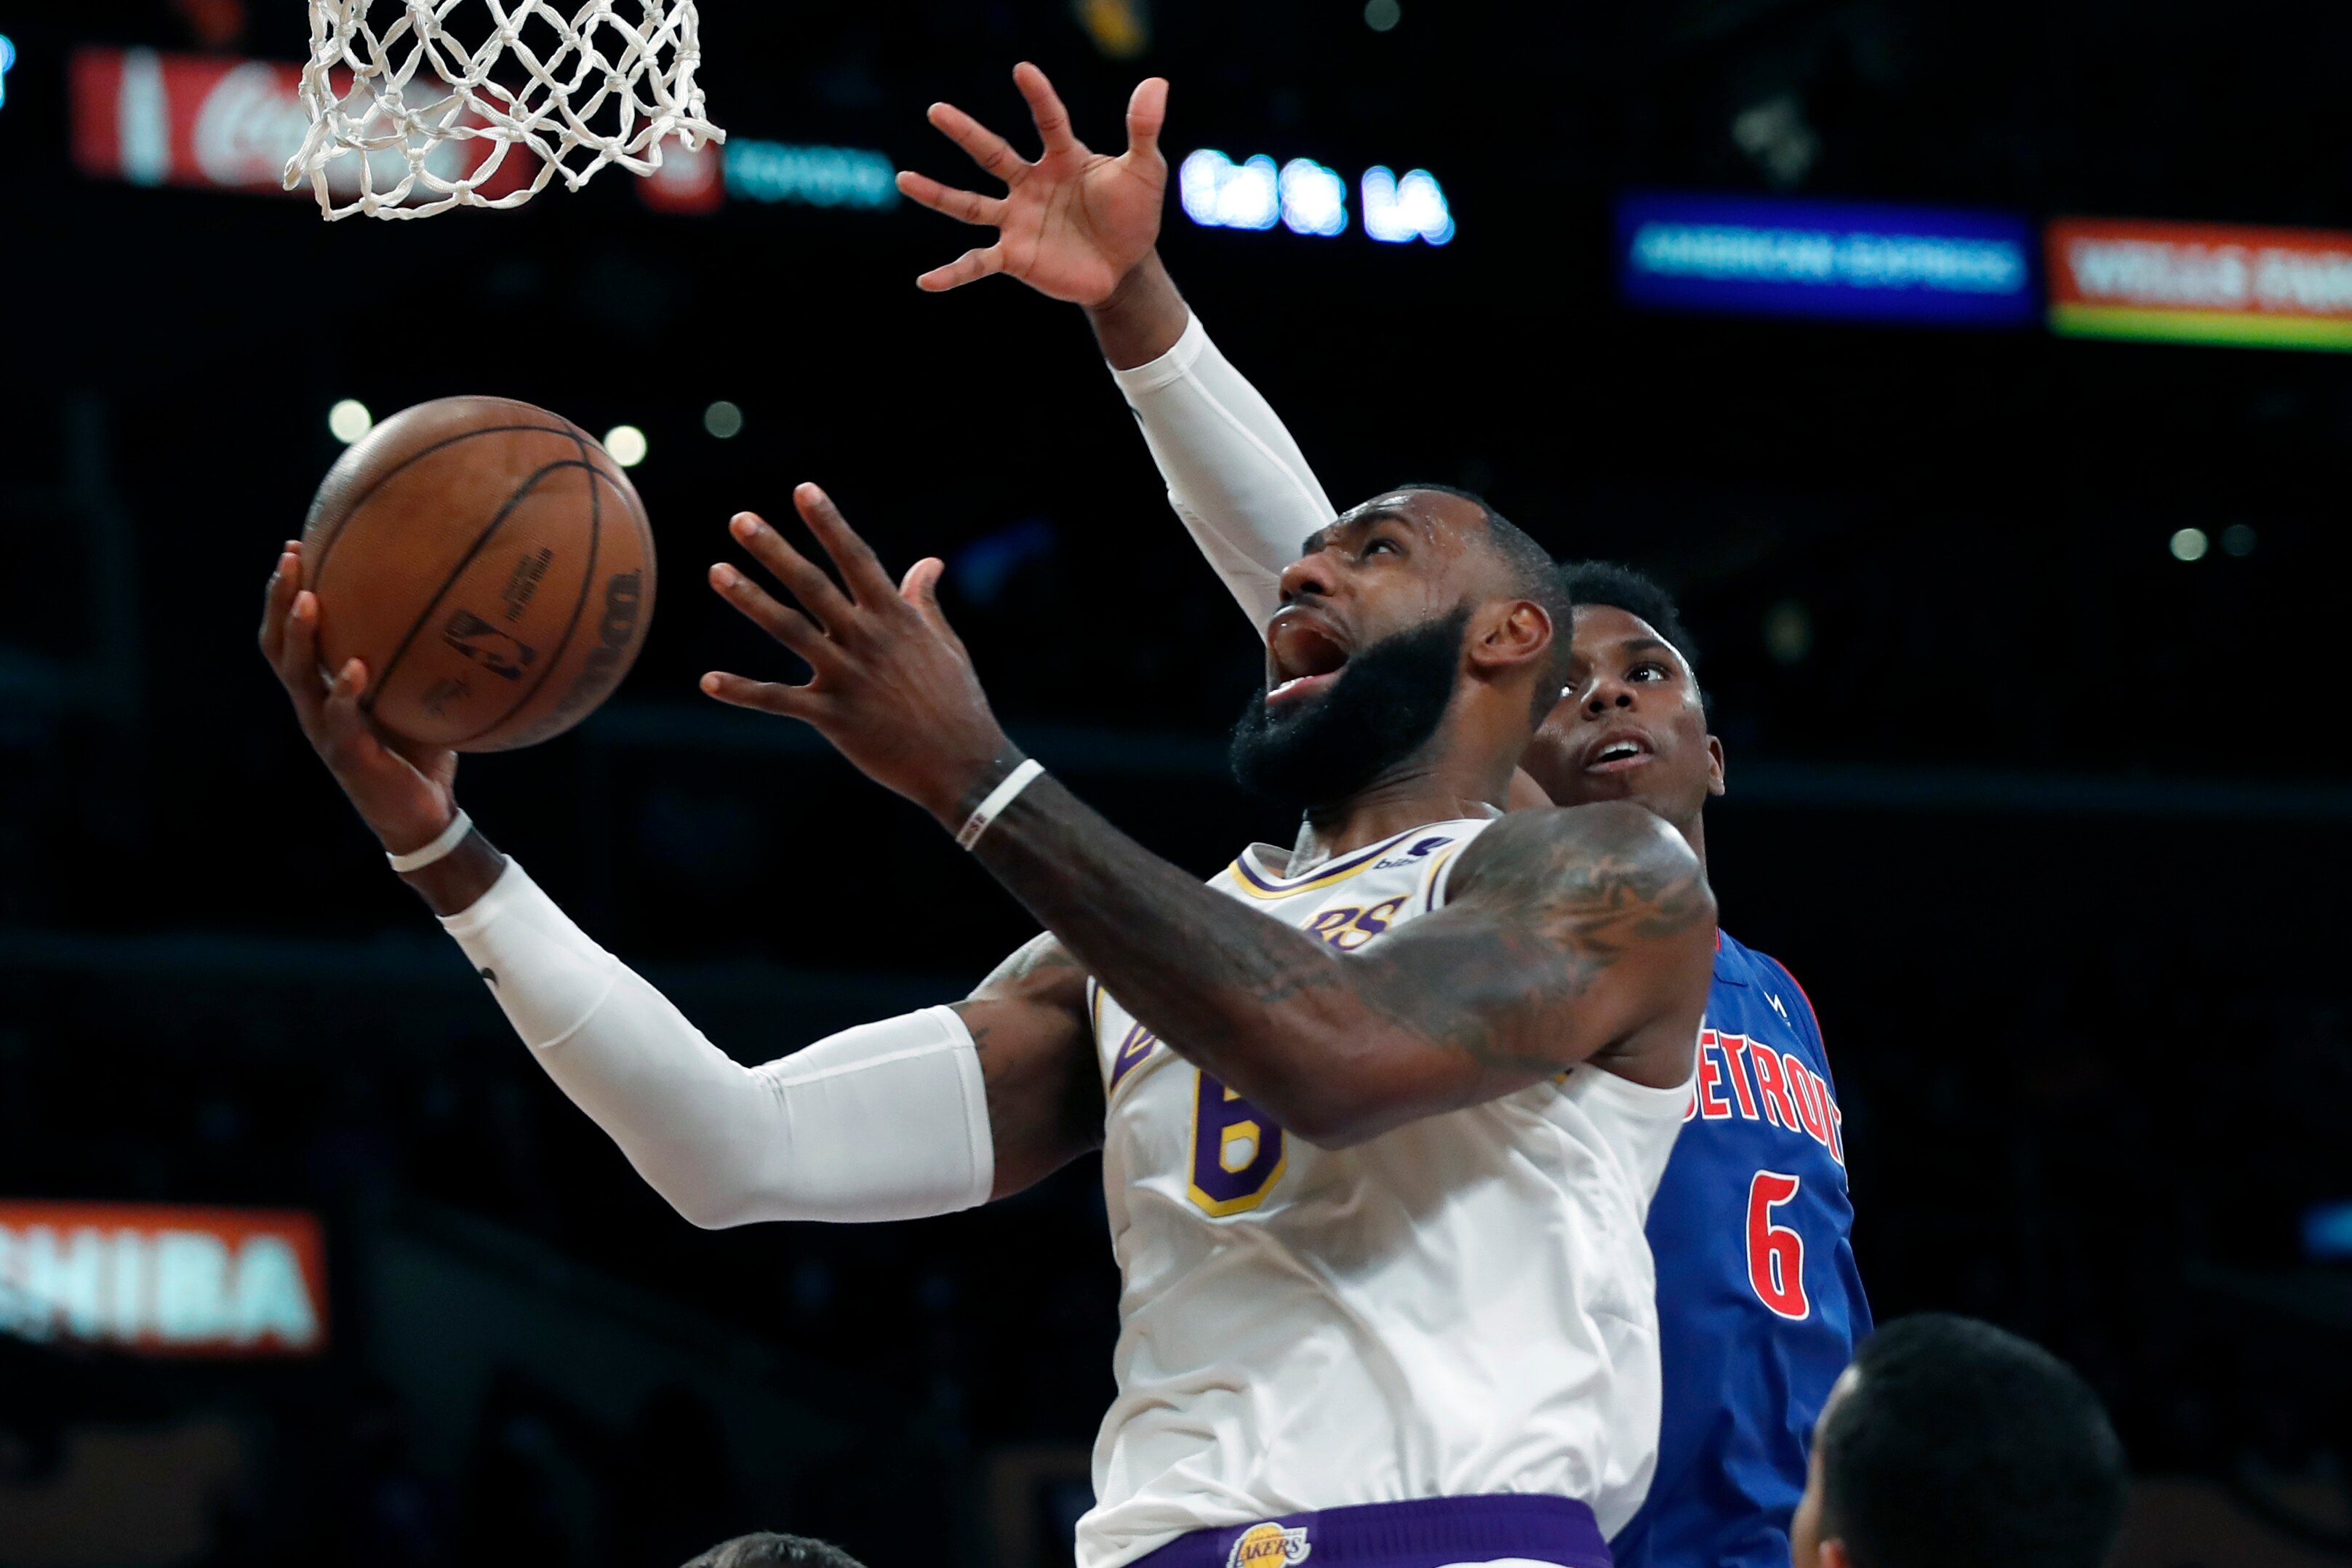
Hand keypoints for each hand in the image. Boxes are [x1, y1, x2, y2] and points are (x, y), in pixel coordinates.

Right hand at [258, 540, 460, 855]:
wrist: (425, 815)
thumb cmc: (422, 752)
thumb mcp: (419, 698)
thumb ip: (423, 660)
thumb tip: (463, 607)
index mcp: (324, 689)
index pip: (291, 634)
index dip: (286, 592)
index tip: (296, 545)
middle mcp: (314, 706)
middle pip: (279, 645)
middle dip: (280, 599)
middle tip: (291, 556)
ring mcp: (325, 731)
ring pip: (297, 676)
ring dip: (300, 636)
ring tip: (308, 599)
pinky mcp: (347, 755)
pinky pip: (339, 718)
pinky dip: (344, 691)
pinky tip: (354, 667)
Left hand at [700, 486, 1020, 827]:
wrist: (964, 765)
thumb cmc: (958, 703)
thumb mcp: (946, 644)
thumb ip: (924, 601)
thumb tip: (929, 562)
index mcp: (896, 618)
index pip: (857, 559)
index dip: (829, 523)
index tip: (804, 490)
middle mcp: (868, 640)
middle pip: (813, 585)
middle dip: (775, 550)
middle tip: (739, 520)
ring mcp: (849, 677)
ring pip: (789, 630)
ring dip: (750, 599)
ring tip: (716, 571)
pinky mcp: (834, 717)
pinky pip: (779, 701)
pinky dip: (743, 691)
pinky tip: (708, 681)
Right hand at [897, 61, 1167, 304]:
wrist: (1126, 269)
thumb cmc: (1133, 214)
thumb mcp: (1144, 171)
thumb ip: (1143, 130)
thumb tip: (1155, 83)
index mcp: (1062, 159)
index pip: (1048, 122)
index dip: (1038, 97)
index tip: (1022, 70)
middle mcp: (1031, 185)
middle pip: (992, 155)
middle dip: (966, 133)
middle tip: (937, 111)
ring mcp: (1018, 221)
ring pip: (969, 205)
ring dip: (937, 195)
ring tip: (905, 179)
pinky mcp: (1014, 257)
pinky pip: (977, 264)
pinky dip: (952, 275)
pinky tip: (924, 282)